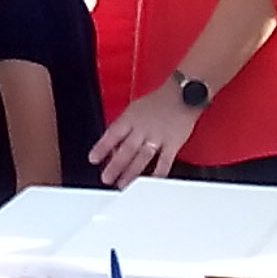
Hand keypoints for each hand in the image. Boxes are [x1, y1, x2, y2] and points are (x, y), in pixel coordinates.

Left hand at [88, 88, 203, 186]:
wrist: (183, 94)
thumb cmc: (159, 101)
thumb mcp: (134, 108)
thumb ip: (124, 126)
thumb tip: (113, 144)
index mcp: (131, 118)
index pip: (113, 133)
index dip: (102, 147)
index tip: (93, 159)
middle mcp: (143, 128)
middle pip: (126, 149)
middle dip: (115, 166)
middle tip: (106, 178)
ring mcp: (158, 137)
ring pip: (142, 157)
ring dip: (131, 172)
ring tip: (123, 184)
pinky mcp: (173, 143)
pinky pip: (165, 161)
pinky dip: (158, 173)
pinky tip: (151, 181)